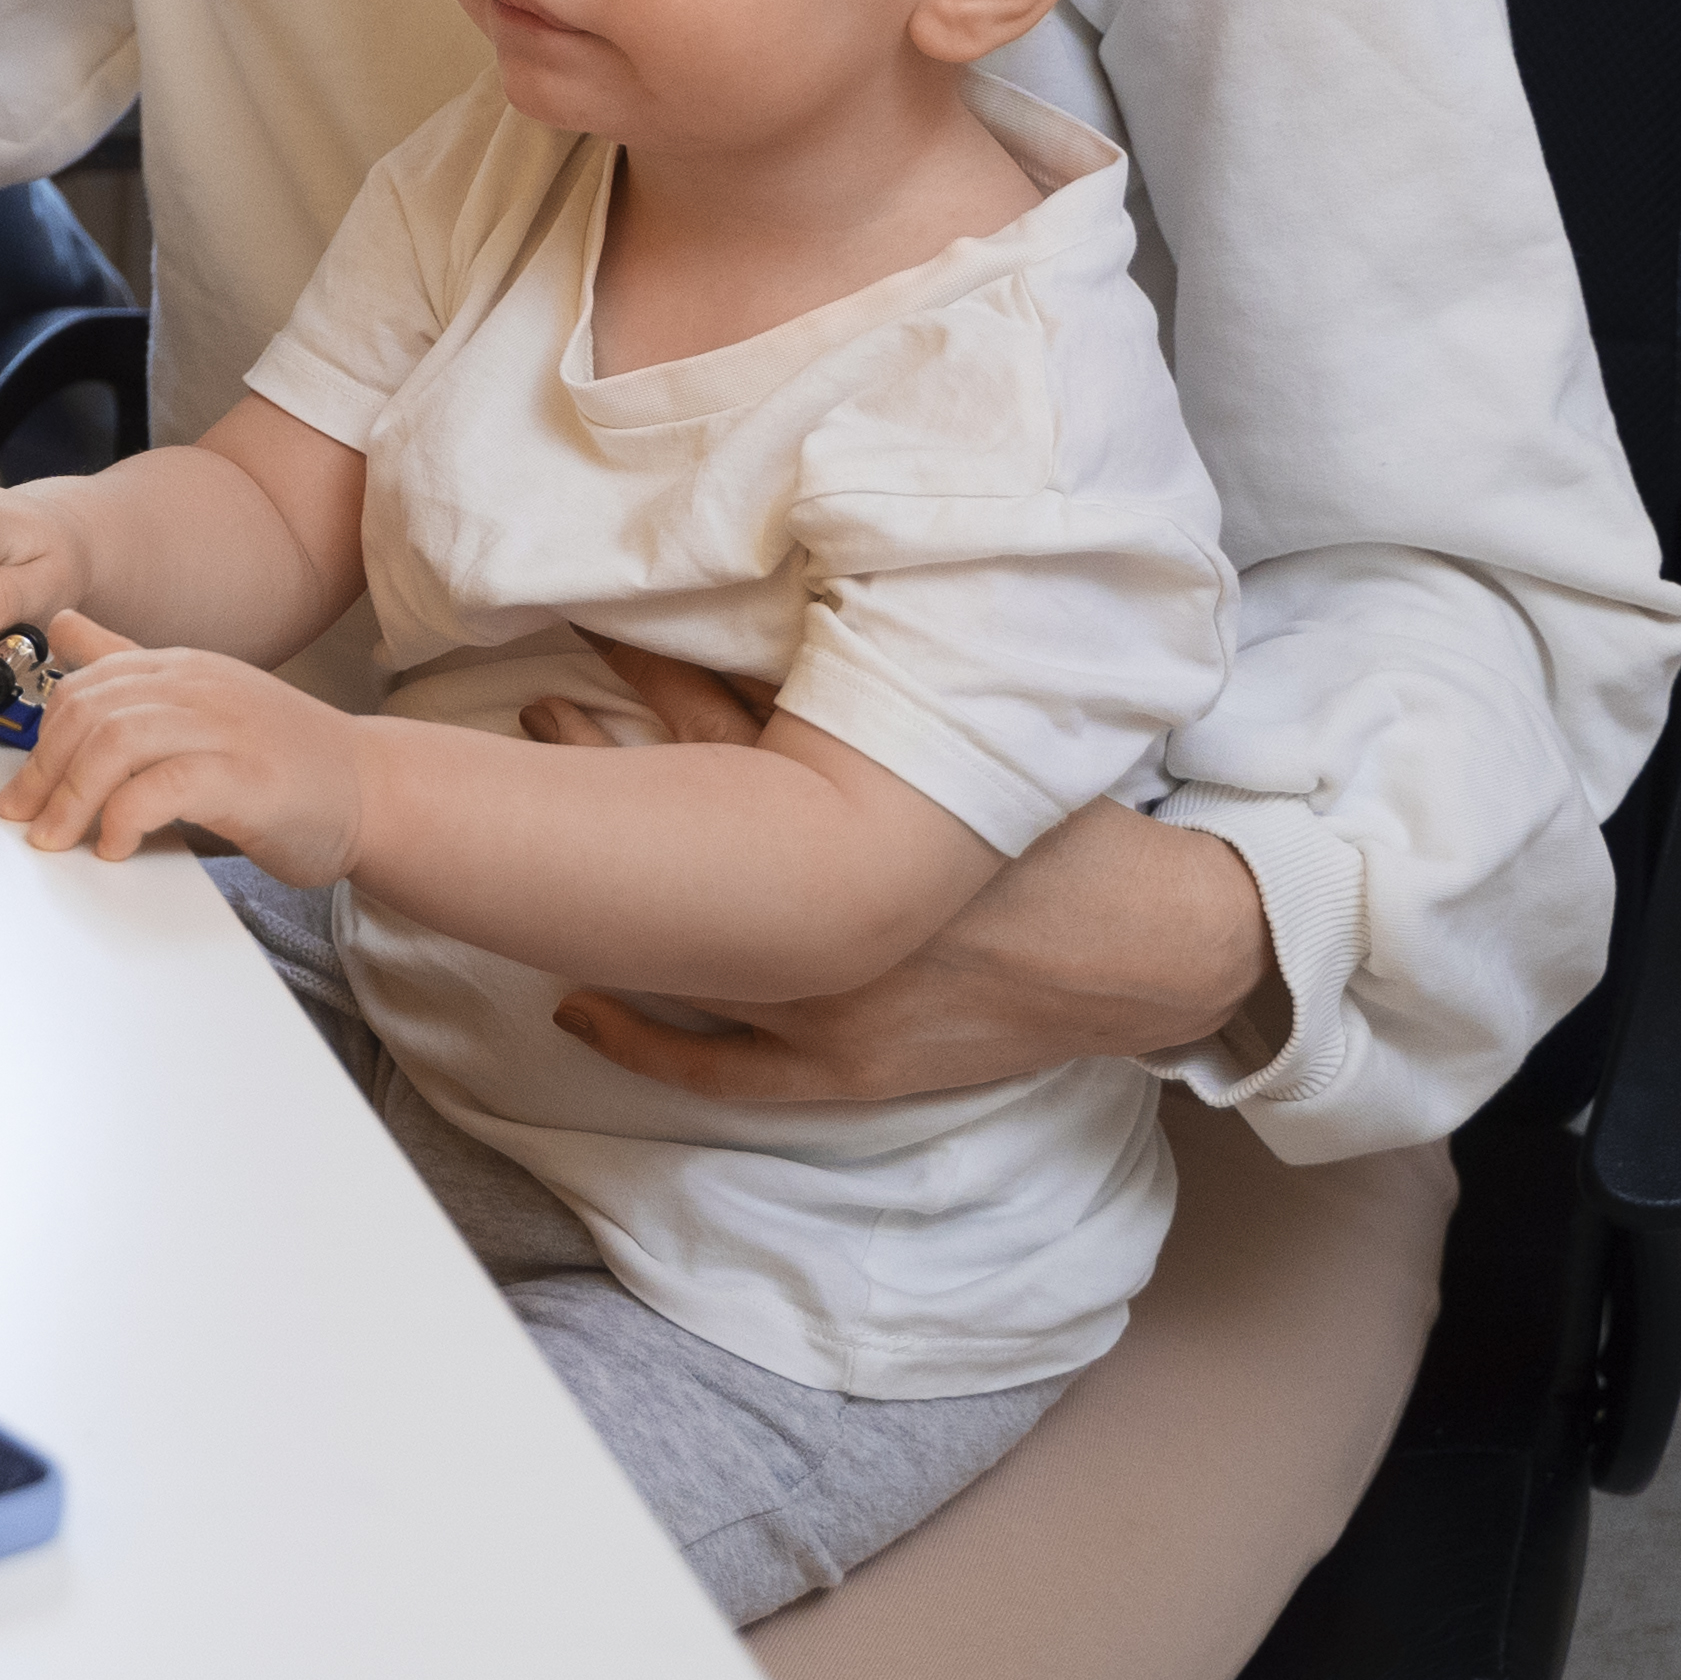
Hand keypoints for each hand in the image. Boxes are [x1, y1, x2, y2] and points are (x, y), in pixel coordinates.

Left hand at [0, 614, 367, 886]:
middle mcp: (198, 686)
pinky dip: (125, 816)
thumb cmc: (283, 758)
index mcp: (181, 667)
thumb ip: (131, 671)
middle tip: (26, 822)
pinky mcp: (247, 776)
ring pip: (117, 743)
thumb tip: (63, 629)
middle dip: (44, 772)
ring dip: (74, 798)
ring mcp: (224, 727)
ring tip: (59, 840)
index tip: (20, 791)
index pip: (84, 684)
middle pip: (90, 712)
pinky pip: (165, 786)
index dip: (38, 740)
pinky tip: (115, 845)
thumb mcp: (199, 702)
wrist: (371, 790)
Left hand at [522, 636, 1281, 1098]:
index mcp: (861, 813)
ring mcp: (825, 999)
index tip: (584, 637)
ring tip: (535, 832)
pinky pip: (717, 1069)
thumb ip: (885, 693)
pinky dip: (641, 1043)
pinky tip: (576, 1008)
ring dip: (600, 890)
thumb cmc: (1066, 837)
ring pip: (675, 944)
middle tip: (536, 712)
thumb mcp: (974, 739)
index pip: (721, 723)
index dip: (645, 675)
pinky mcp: (844, 1067)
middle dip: (601, 764)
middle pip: (678, 824)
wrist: (1145, 948)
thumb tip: (798, 610)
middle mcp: (826, 911)